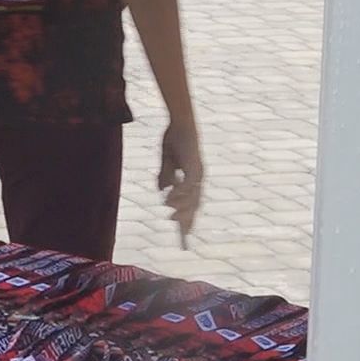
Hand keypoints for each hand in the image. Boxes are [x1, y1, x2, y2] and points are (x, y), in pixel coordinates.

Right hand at [158, 120, 203, 246]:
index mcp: (192, 178)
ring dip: (182, 211)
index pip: (190, 202)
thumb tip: (162, 191)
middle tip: (183, 238)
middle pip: (194, 205)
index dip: (187, 217)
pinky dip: (179, 196)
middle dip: (188, 221)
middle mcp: (198, 178)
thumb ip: (165, 176)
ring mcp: (197, 174)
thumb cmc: (174, 139)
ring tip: (173, 220)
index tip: (184, 232)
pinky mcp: (193, 167)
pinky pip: (187, 186)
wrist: (181, 122)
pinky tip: (170, 202)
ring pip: (192, 198)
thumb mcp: (166, 161)